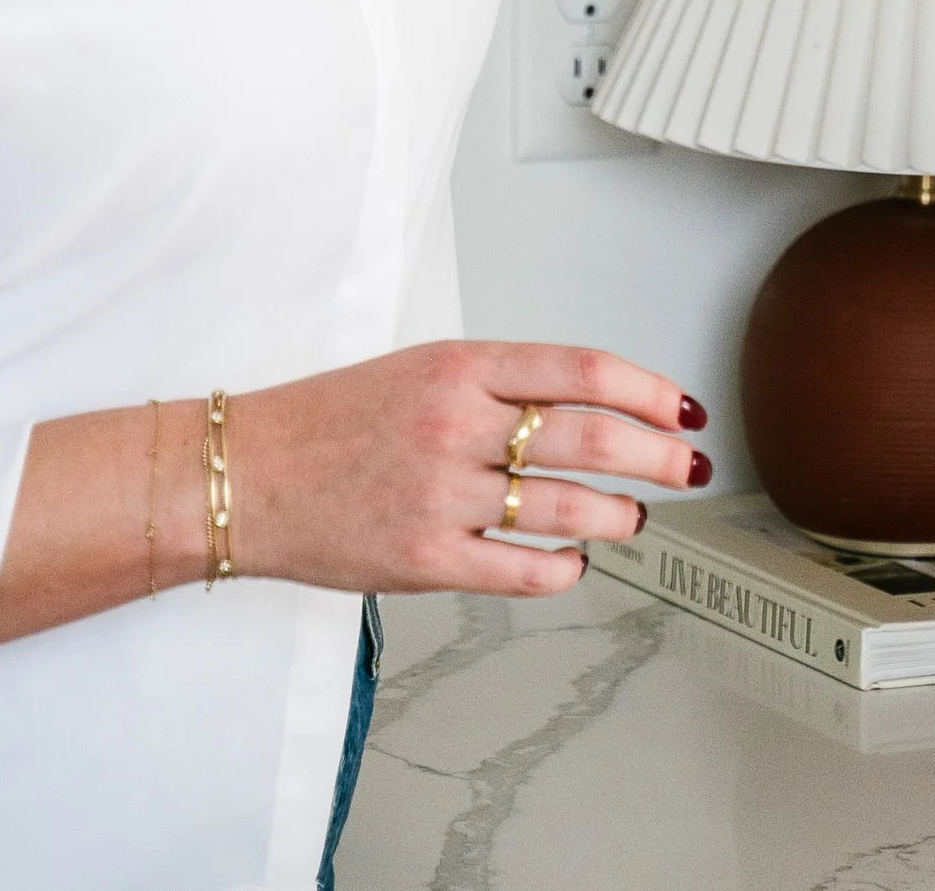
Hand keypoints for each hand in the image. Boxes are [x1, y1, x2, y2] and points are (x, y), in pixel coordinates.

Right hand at [227, 340, 706, 600]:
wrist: (246, 472)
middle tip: (688, 467)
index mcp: (459, 365)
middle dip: (655, 455)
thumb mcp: (418, 369)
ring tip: (635, 516)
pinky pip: (516, 568)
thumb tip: (581, 407)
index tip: (681, 407)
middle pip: (588, 436)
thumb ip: (496, 385)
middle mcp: (456, 422)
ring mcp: (441, 492)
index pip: (580, 369)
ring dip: (616, 514)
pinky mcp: (422, 556)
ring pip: (562, 506)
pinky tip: (574, 562)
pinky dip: (561, 567)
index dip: (646, 389)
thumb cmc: (331, 420)